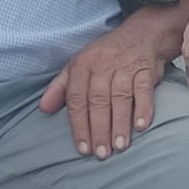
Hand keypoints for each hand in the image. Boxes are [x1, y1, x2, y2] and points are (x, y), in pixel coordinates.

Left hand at [39, 2, 184, 159]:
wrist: (141, 34)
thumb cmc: (105, 56)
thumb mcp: (78, 65)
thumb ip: (60, 88)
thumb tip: (43, 109)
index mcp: (82, 65)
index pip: (77, 99)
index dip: (79, 125)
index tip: (83, 148)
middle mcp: (102, 64)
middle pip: (98, 100)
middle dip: (99, 129)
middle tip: (101, 154)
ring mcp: (125, 66)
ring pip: (120, 97)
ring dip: (120, 124)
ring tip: (119, 147)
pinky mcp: (145, 69)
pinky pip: (143, 89)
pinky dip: (143, 108)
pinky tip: (141, 126)